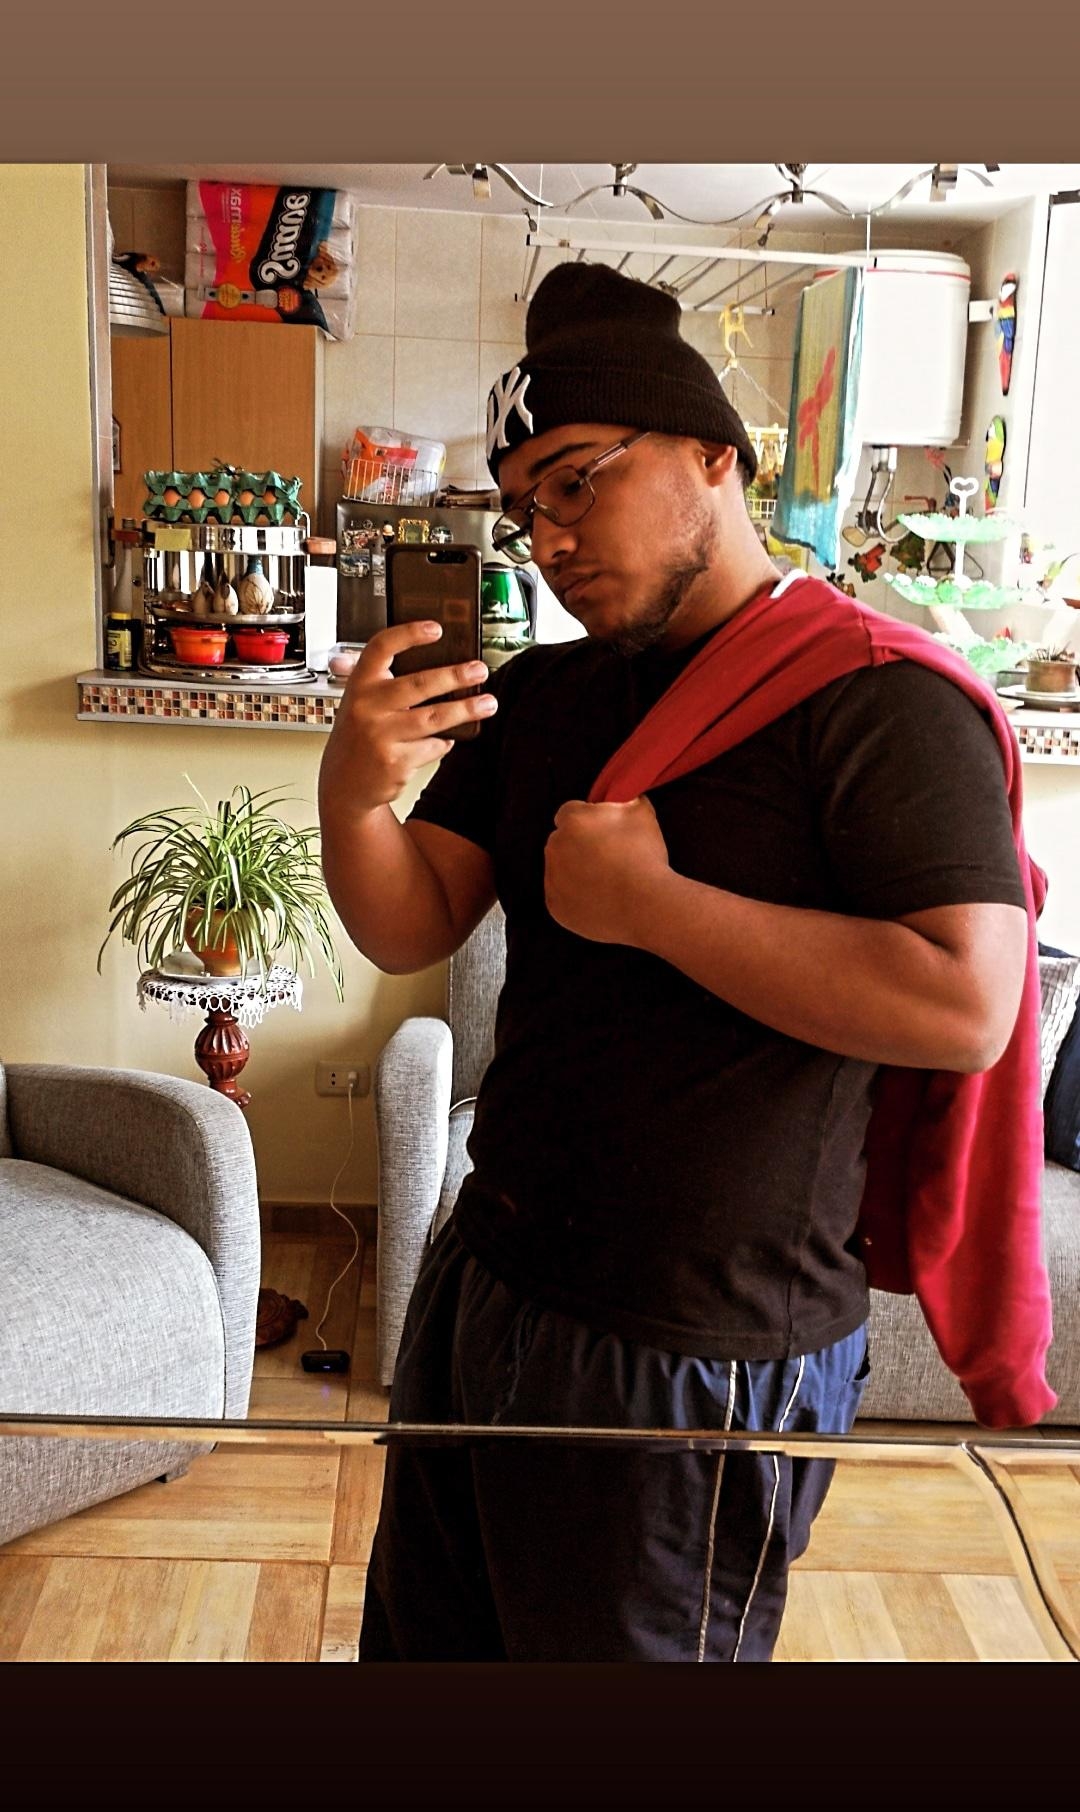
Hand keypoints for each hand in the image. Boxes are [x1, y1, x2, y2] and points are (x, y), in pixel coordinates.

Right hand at [319, 622, 496, 816]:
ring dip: (465, 709)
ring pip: (434, 717)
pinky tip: (445, 739)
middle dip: (455, 676)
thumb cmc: (357, 739)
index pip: (381, 648)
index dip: (409, 634)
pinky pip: (433, 746)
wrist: (343, 785)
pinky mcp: (395, 762)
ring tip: (487, 703)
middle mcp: (366, 707)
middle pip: (420, 684)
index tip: (436, 629)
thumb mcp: (360, 704)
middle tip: (479, 671)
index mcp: (359, 685)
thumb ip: (385, 685)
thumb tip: (438, 669)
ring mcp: (380, 735)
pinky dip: (444, 742)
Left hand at [543, 796, 670, 944]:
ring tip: (606, 881)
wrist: (645, 905)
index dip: (589, 820)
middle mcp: (554, 847)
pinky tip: (599, 898)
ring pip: (560, 868)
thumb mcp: (642, 812)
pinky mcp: (555, 906)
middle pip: (562, 840)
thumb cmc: (644, 856)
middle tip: (608, 857)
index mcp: (572, 820)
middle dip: (579, 845)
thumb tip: (623, 797)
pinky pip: (561, 896)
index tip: (605, 832)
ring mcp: (552, 879)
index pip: (571, 811)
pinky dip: (574, 896)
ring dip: (575, 870)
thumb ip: (625, 799)